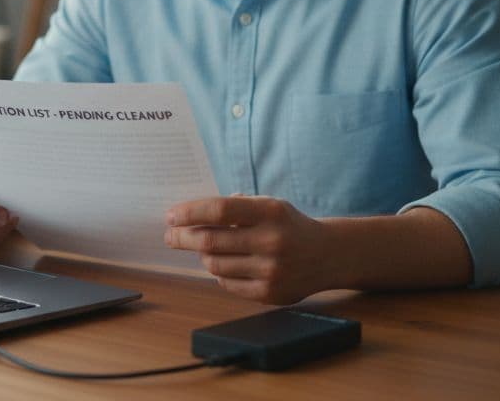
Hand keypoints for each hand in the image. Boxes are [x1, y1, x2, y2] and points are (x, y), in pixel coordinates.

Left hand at [164, 196, 333, 303]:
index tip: (171, 216)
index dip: (190, 212)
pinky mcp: (269, 294)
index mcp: (271, 212)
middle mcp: (272, 241)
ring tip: (207, 248)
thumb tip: (188, 217)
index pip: (220, 210)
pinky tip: (229, 264)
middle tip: (170, 235)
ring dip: (204, 255)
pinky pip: (227, 283)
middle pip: (210, 241)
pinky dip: (220, 273)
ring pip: (214, 264)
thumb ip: (234, 208)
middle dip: (182, 237)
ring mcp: (271, 271)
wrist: (328, 255)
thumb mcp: (268, 206)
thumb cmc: (288, 225)